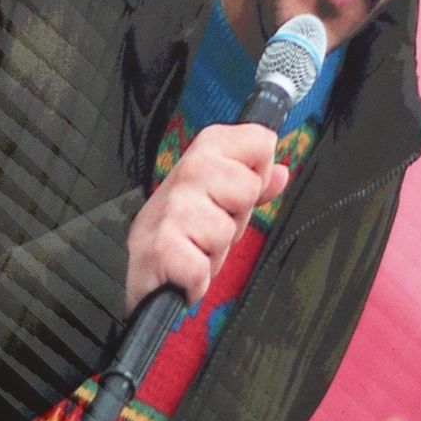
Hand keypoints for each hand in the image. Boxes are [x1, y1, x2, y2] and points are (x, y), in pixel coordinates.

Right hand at [124, 123, 289, 312]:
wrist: (138, 271)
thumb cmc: (182, 233)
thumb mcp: (219, 201)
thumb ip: (252, 185)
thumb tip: (283, 173)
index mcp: (202, 153)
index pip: (260, 142)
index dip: (258, 175)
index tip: (234, 194)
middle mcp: (183, 173)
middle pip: (248, 187)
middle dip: (238, 218)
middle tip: (211, 227)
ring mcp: (171, 209)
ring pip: (227, 230)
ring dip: (216, 251)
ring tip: (195, 247)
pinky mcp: (162, 248)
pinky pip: (204, 265)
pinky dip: (198, 277)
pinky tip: (183, 269)